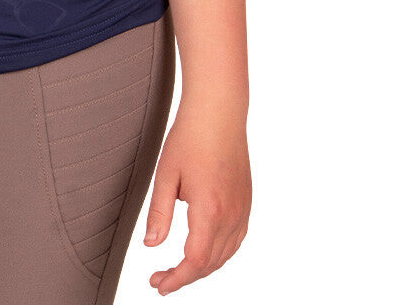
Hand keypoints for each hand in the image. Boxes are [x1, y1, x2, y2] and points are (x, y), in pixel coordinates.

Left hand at [142, 97, 250, 293]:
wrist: (219, 111)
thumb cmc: (190, 137)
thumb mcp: (166, 174)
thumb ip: (159, 213)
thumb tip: (151, 246)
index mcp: (210, 210)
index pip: (195, 262)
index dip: (177, 279)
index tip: (159, 285)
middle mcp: (232, 214)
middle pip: (211, 263)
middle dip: (185, 276)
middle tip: (160, 279)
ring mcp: (243, 209)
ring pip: (226, 254)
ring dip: (203, 267)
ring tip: (179, 269)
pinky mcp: (246, 202)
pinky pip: (236, 239)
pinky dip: (219, 253)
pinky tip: (204, 250)